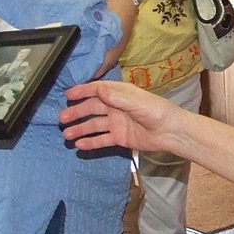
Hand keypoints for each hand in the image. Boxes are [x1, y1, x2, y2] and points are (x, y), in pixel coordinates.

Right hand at [60, 80, 177, 152]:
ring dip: (80, 129)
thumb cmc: (157, 112)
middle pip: (92, 109)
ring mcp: (117, 123)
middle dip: (76, 112)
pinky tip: (79, 144)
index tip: (68, 95)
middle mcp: (116, 107)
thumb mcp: (136, 102)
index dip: (82, 91)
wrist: (171, 132)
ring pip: (94, 125)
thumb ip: (116, 97)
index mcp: (120, 94)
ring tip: (66, 135)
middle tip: (62, 119)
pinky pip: (102, 139)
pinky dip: (91, 141)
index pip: (97, 90)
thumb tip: (97, 89)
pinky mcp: (120, 137)